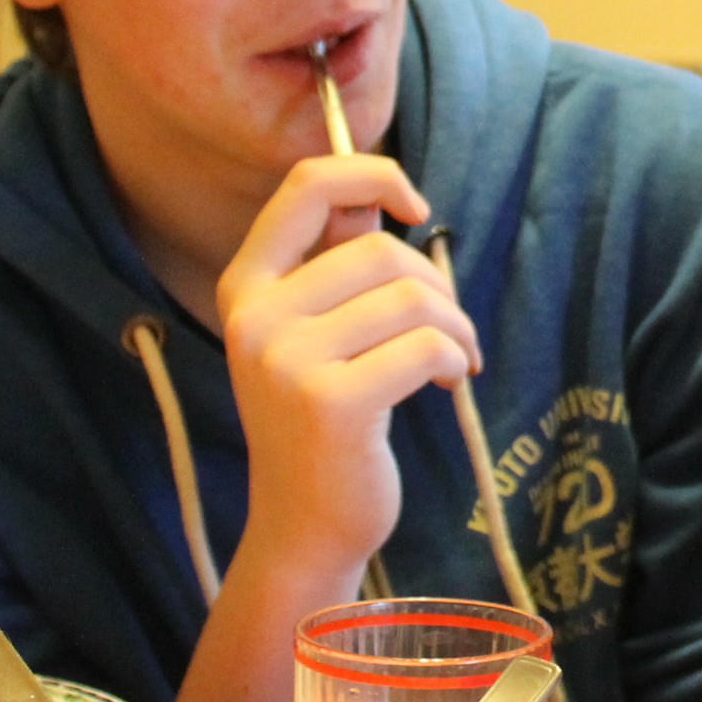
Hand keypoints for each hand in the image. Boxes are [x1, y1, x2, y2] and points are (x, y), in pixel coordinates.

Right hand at [211, 153, 478, 576]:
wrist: (304, 527)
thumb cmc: (323, 421)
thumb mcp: (314, 334)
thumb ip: (335, 267)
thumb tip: (379, 197)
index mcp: (245, 288)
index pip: (306, 186)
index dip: (372, 174)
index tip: (415, 208)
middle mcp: (254, 318)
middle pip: (381, 250)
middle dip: (437, 286)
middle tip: (448, 330)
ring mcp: (286, 361)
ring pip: (411, 297)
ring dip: (456, 326)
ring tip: (454, 359)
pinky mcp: (330, 403)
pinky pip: (426, 346)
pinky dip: (454, 360)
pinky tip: (448, 384)